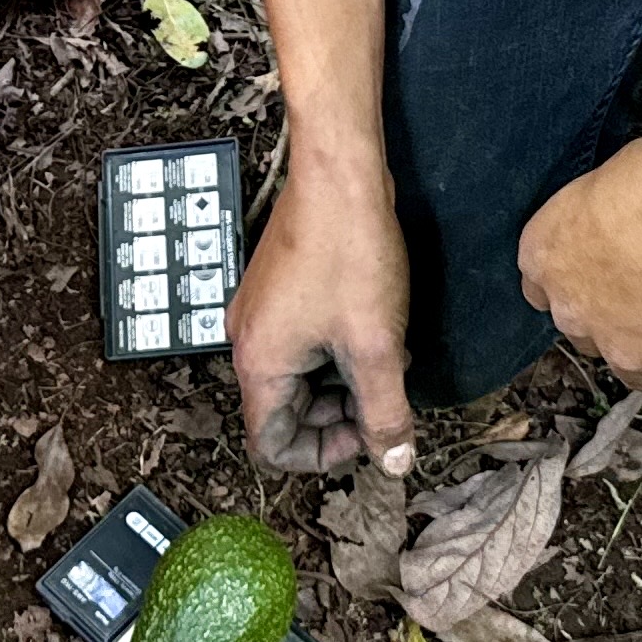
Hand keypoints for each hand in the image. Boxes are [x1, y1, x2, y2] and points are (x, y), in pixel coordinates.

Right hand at [228, 167, 417, 476]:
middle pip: (286, 412)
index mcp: (260, 364)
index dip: (322, 454)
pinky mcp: (275, 291)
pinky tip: (373, 328)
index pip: (272, 445)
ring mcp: (259, 313)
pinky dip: (336, 350)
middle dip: (338, 415)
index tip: (366, 434)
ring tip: (385, 355)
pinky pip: (300, 343)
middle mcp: (248, 341)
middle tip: (385, 394)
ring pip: (298, 378)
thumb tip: (394, 464)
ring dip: (342, 381)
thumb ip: (385, 412)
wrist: (338, 176)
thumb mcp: (376, 346)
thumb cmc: (349, 253)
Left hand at [516, 134, 641, 407]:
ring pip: (633, 369)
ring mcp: (625, 352)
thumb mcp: (610, 179)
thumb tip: (626, 220)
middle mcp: (575, 314)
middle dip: (617, 320)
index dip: (579, 284)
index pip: (544, 289)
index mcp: (545, 258)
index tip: (604, 272)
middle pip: (588, 334)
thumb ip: (605, 217)